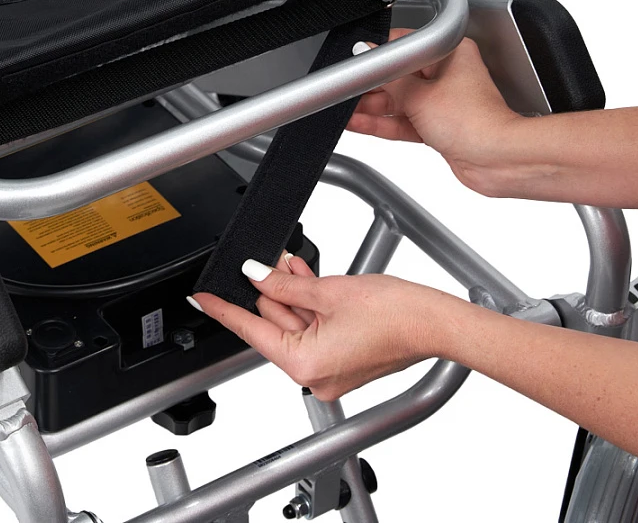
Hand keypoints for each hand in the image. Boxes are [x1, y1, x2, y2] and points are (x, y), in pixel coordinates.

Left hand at [192, 256, 452, 401]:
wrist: (435, 321)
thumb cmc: (395, 313)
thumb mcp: (328, 290)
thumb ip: (285, 283)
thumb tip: (257, 274)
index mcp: (305, 365)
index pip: (251, 331)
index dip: (224, 310)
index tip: (202, 298)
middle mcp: (314, 376)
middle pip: (275, 325)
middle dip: (271, 290)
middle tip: (267, 261)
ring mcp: (330, 371)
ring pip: (295, 325)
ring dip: (291, 293)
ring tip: (291, 264)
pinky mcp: (343, 361)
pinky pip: (314, 330)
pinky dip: (309, 306)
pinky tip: (306, 278)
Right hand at [347, 30, 522, 195]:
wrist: (497, 160)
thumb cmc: (476, 123)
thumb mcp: (420, 95)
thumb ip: (388, 77)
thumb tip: (367, 56)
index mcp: (451, 53)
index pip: (406, 47)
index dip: (379, 56)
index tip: (357, 61)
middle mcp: (447, 74)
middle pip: (399, 76)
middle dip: (372, 86)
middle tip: (347, 90)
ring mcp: (442, 101)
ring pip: (399, 101)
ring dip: (373, 108)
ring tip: (346, 109)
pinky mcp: (437, 126)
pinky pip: (403, 120)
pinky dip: (383, 123)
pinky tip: (359, 123)